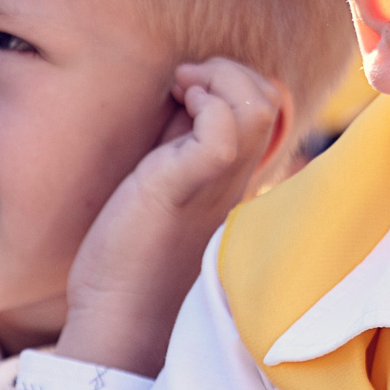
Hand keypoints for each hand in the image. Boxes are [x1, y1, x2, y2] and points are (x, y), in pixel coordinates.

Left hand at [59, 59, 290, 374]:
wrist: (119, 321)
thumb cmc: (131, 260)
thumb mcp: (163, 188)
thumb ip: (178, 145)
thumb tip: (183, 93)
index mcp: (234, 179)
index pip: (271, 108)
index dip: (235, 82)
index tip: (187, 91)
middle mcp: (239, 177)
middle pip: (270, 96)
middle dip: (226, 69)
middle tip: (182, 84)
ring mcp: (221, 181)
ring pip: (258, 100)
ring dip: (217, 76)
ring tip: (180, 89)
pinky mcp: (189, 184)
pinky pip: (225, 124)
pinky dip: (204, 98)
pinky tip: (174, 106)